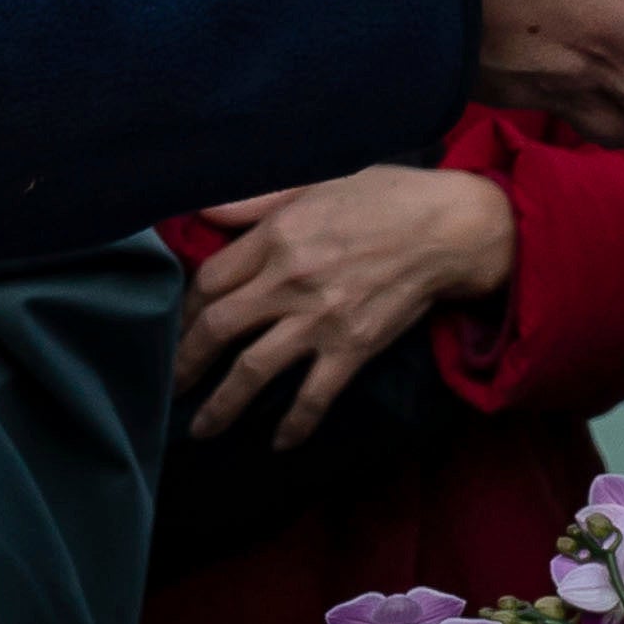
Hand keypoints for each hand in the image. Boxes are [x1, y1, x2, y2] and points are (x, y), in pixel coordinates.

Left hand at [183, 163, 517, 445]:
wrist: (449, 229)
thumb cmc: (384, 197)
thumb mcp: (316, 180)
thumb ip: (256, 201)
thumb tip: (204, 210)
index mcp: (277, 236)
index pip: (210, 280)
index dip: (187, 308)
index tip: (180, 325)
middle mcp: (290, 281)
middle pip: (218, 328)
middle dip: (187, 362)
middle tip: (173, 384)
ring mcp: (320, 319)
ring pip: (252, 370)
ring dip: (221, 405)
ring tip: (202, 429)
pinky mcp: (353, 348)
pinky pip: (314, 395)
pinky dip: (294, 423)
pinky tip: (280, 443)